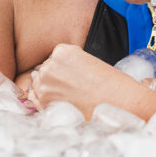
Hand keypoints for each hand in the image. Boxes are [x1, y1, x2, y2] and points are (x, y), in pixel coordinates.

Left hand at [27, 44, 155, 117]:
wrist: (120, 102)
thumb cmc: (110, 85)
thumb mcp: (89, 64)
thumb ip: (70, 67)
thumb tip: (58, 79)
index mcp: (63, 51)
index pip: (53, 60)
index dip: (61, 72)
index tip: (71, 80)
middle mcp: (51, 65)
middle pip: (44, 72)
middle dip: (54, 82)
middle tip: (71, 92)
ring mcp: (45, 84)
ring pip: (38, 86)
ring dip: (49, 92)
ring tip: (68, 99)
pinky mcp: (45, 102)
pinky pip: (35, 101)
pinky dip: (43, 103)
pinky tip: (57, 105)